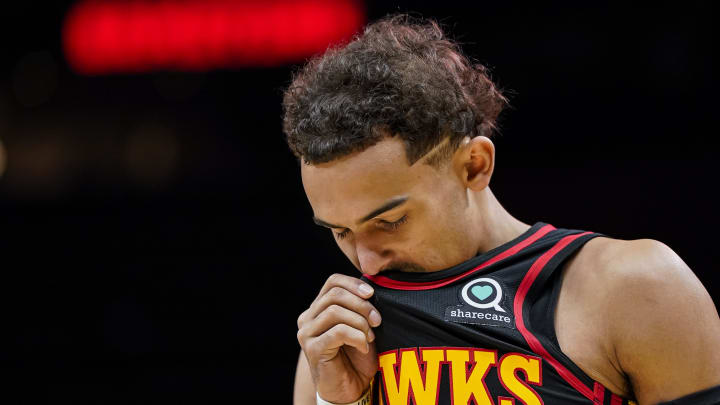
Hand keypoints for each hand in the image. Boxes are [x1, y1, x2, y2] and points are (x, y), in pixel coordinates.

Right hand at [297, 273, 381, 402]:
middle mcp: (307, 318)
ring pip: (335, 311)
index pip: (332, 282)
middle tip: (377, 320)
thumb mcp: (360, 326)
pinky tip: (363, 348)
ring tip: (369, 337)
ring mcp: (306, 333)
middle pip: (335, 294)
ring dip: (360, 322)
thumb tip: (370, 287)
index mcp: (318, 308)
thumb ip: (359, 306)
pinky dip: (357, 337)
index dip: (353, 283)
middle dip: (362, 305)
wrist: (350, 389)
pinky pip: (338, 332)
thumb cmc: (356, 357)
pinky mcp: (312, 349)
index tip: (372, 294)